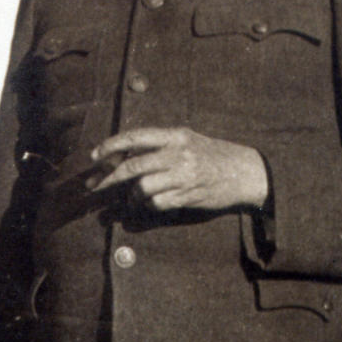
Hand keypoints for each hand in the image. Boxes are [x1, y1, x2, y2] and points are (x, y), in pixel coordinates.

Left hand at [87, 127, 268, 211]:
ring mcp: (185, 176)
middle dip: (109, 177)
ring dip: (133, 195)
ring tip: (134, 198)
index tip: (94, 156)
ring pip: (143, 187)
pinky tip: (148, 204)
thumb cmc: (213, 155)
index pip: (135, 137)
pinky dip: (148, 205)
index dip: (111, 146)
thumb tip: (123, 155)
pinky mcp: (189, 196)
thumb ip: (159, 145)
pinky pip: (158, 203)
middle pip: (133, 166)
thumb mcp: (188, 140)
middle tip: (94, 186)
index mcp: (175, 136)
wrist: (246, 172)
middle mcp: (179, 154)